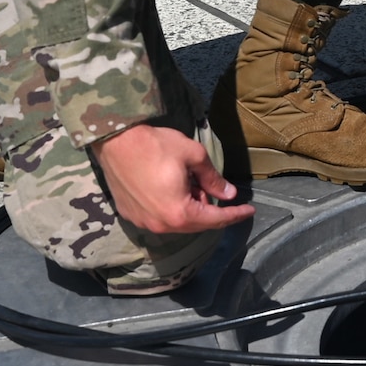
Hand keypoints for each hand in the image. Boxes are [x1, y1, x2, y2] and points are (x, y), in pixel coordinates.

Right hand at [93, 123, 253, 234]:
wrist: (115, 141)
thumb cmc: (156, 145)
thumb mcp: (194, 157)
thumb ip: (213, 179)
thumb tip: (228, 193)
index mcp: (179, 213)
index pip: (215, 219)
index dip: (235, 214)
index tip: (249, 210)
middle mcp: (160, 224)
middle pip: (195, 224)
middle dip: (210, 210)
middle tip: (214, 189)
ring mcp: (143, 222)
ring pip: (176, 222)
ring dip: (190, 208)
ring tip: (190, 183)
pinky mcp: (130, 215)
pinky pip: (159, 217)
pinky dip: (171, 208)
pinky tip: (172, 188)